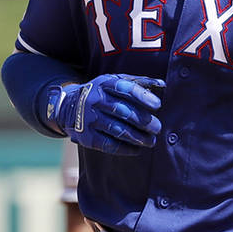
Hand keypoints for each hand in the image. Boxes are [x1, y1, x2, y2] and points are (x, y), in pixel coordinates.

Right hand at [45, 74, 164, 155]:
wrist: (69, 106)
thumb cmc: (102, 93)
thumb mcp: (114, 82)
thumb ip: (138, 82)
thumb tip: (162, 84)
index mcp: (104, 84)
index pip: (125, 89)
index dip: (143, 97)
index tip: (157, 106)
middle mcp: (94, 100)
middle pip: (123, 111)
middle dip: (143, 121)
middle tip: (157, 128)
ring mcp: (88, 118)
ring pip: (117, 129)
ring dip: (137, 137)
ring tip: (151, 141)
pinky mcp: (86, 136)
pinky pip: (108, 144)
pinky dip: (124, 148)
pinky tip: (136, 149)